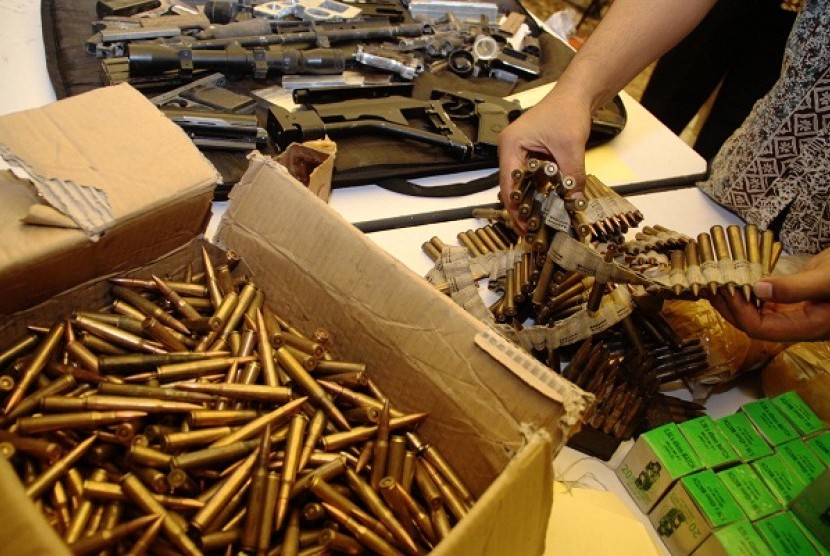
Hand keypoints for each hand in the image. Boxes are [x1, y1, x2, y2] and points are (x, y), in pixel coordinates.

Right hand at [497, 87, 592, 233]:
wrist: (577, 94)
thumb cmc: (567, 111)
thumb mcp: (570, 148)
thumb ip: (571, 177)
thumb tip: (574, 202)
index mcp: (511, 145)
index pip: (508, 184)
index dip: (515, 208)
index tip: (524, 225)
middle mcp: (511, 150)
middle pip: (513, 187)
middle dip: (522, 209)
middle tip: (531, 229)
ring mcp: (521, 152)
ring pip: (523, 184)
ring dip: (531, 201)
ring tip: (539, 222)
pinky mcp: (532, 154)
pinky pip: (533, 177)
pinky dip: (540, 191)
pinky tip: (548, 205)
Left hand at [710, 248, 829, 341]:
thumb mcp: (828, 279)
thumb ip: (794, 288)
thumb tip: (758, 289)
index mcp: (808, 327)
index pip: (761, 329)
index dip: (739, 311)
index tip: (726, 289)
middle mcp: (800, 324)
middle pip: (755, 323)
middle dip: (731, 307)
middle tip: (713, 286)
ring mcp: (798, 313)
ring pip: (760, 311)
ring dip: (738, 298)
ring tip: (720, 281)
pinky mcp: (797, 301)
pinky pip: (769, 300)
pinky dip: (752, 290)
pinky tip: (741, 278)